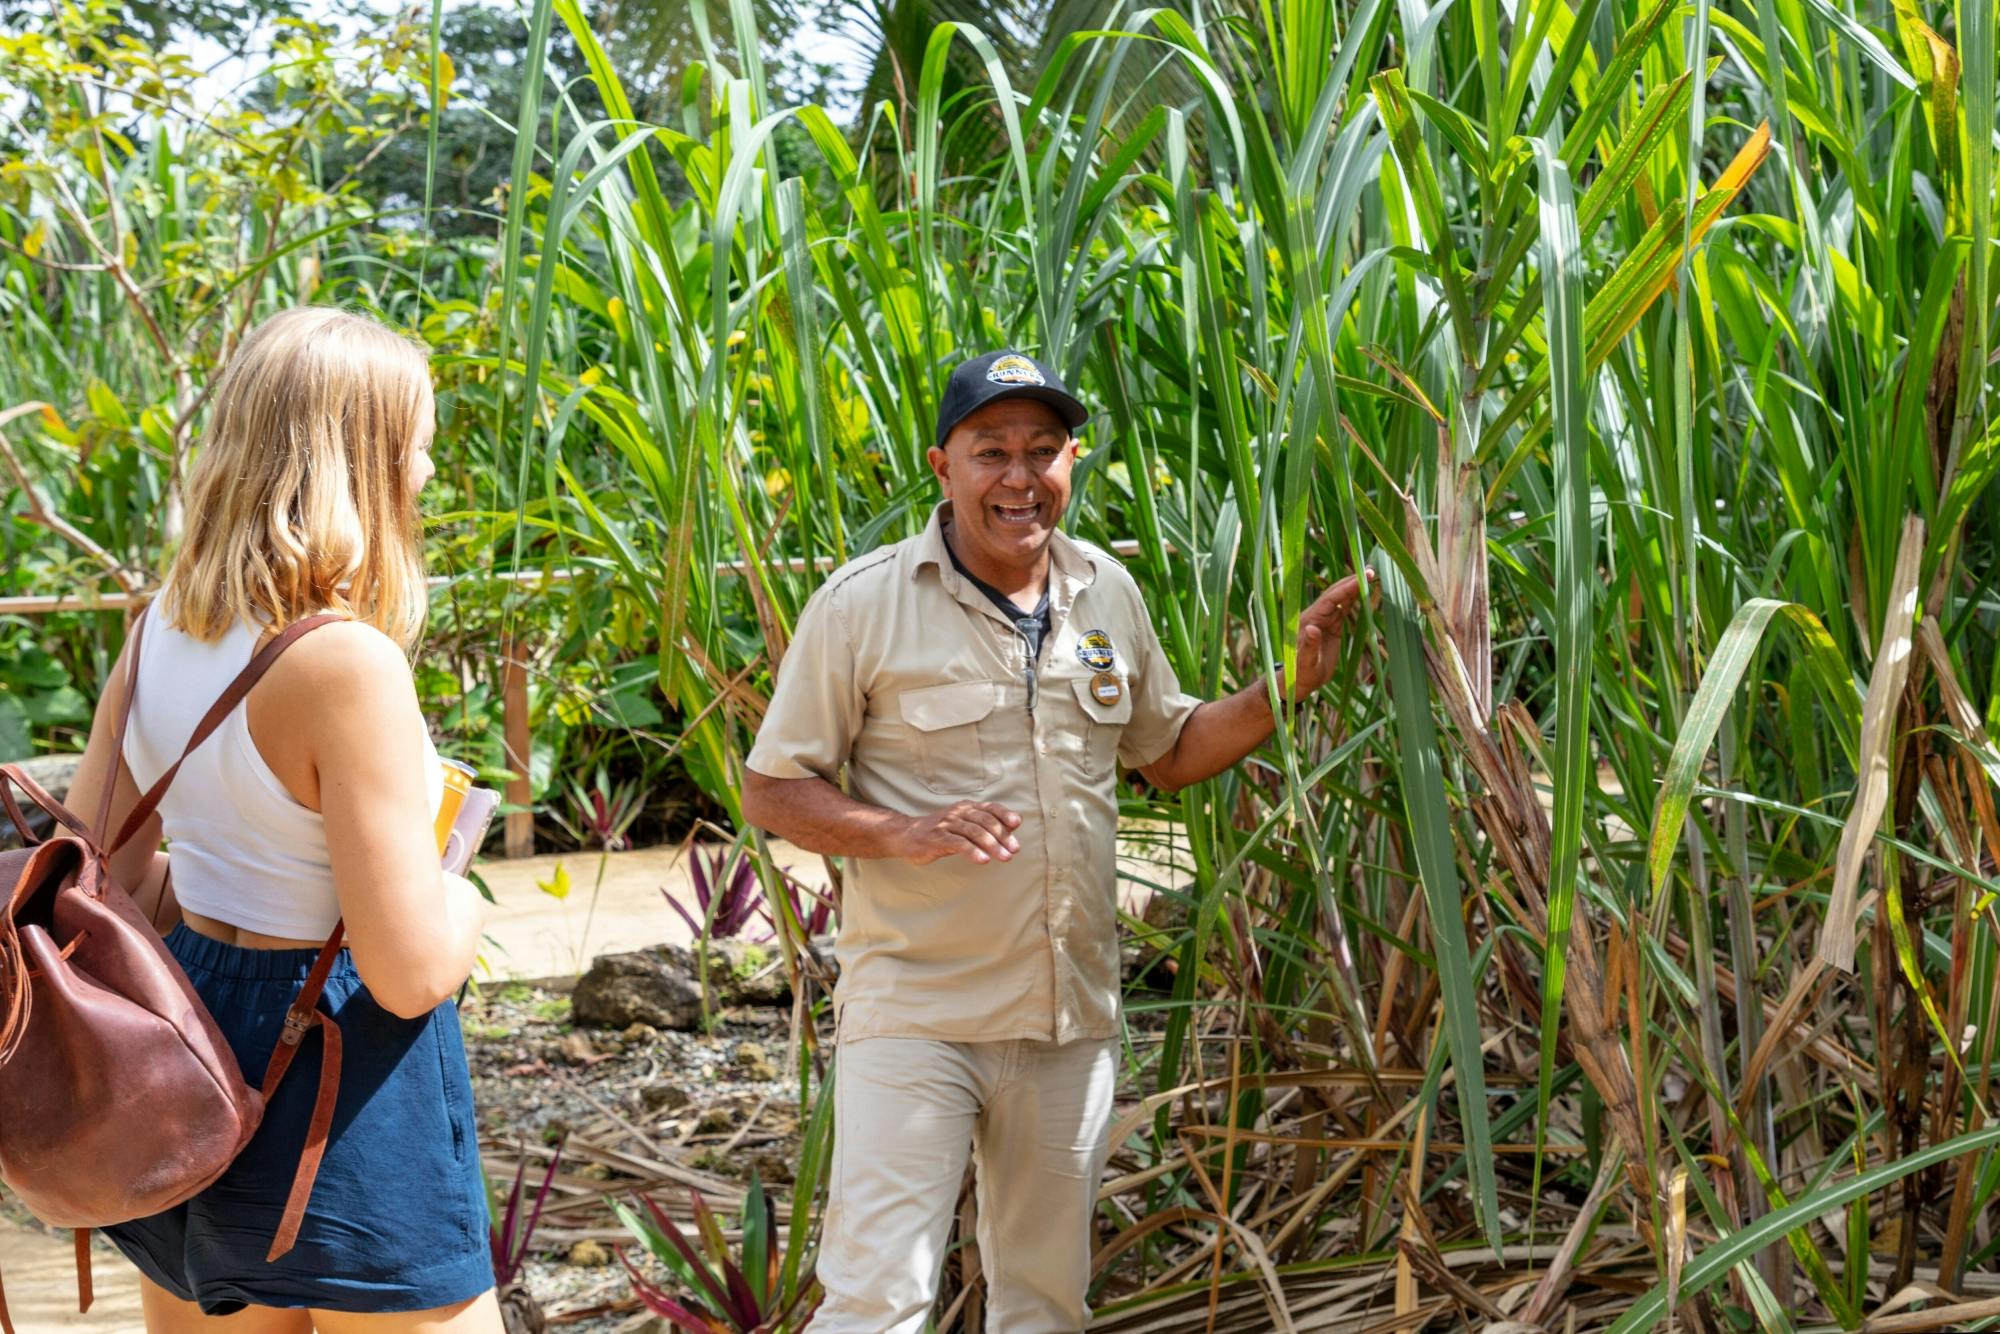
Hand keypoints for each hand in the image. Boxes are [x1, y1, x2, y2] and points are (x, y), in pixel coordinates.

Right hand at [896, 801, 1023, 865]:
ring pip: (974, 832)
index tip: (1017, 824)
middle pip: (985, 821)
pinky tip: (983, 860)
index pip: (989, 808)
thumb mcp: (963, 825)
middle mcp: (958, 812)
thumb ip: (985, 826)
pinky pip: (958, 844)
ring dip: (992, 845)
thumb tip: (1013, 828)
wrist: (907, 835)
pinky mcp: (937, 838)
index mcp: (966, 808)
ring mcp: (947, 824)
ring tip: (1005, 857)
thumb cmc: (941, 832)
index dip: (1004, 814)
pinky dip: (972, 851)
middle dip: (1002, 835)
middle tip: (1014, 850)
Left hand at [1285, 569, 1373, 700]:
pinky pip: (1342, 610)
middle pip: (1335, 594)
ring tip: (1369, 575)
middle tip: (1370, 570)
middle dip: (1351, 582)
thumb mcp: (1304, 663)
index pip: (1329, 599)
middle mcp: (1315, 617)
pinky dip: (1353, 600)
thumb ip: (1309, 646)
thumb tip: (1312, 628)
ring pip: (1340, 600)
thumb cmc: (1299, 675)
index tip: (1361, 578)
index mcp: (1308, 621)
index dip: (1345, 588)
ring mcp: (1323, 621)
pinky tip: (1363, 592)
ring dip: (1353, 588)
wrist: (1298, 683)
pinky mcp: (1330, 628)